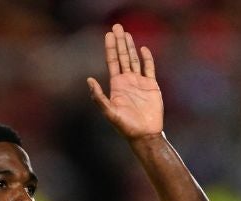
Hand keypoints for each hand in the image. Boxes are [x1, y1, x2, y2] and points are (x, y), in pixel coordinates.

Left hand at [87, 24, 162, 139]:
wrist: (144, 134)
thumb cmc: (126, 126)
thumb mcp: (110, 112)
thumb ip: (99, 97)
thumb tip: (89, 80)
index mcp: (116, 85)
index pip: (112, 61)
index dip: (110, 47)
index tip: (108, 34)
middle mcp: (127, 81)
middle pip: (123, 56)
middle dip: (120, 42)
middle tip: (117, 26)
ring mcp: (139, 82)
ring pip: (134, 60)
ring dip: (131, 47)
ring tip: (127, 34)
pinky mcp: (151, 86)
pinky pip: (149, 68)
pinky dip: (147, 58)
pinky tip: (143, 49)